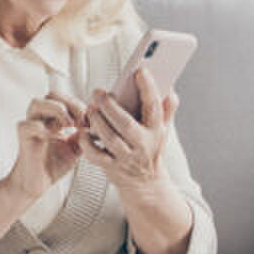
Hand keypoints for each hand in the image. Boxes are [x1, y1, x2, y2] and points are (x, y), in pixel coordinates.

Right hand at [6, 91, 86, 200]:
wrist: (36, 184)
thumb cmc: (52, 166)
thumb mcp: (76, 147)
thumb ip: (83, 134)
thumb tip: (97, 124)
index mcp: (52, 118)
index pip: (66, 98)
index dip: (80, 106)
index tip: (91, 121)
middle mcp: (40, 118)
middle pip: (52, 94)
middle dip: (71, 103)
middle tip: (82, 119)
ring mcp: (30, 127)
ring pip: (37, 103)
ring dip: (57, 110)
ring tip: (69, 125)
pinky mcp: (23, 138)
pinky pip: (28, 125)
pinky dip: (42, 128)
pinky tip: (55, 136)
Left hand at [81, 66, 177, 193]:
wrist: (145, 182)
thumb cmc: (150, 148)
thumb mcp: (162, 129)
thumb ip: (166, 109)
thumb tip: (170, 89)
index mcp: (156, 131)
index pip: (154, 107)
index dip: (148, 88)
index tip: (140, 71)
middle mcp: (142, 145)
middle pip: (126, 124)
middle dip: (111, 106)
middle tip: (99, 92)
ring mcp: (126, 157)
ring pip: (110, 138)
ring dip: (97, 121)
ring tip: (90, 108)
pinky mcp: (111, 167)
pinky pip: (96, 155)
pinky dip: (86, 143)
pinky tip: (83, 131)